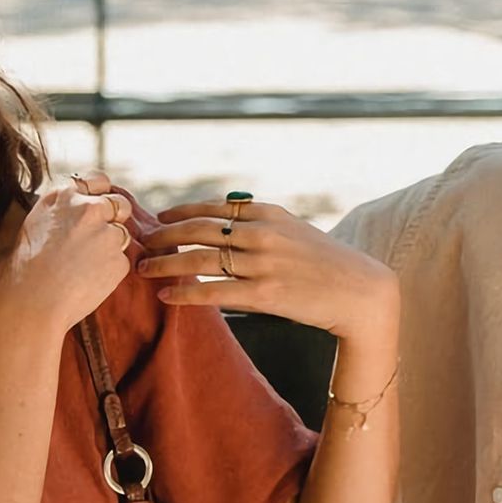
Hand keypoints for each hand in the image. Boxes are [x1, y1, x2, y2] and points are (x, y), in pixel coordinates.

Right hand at [0, 171, 136, 331]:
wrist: (31, 300)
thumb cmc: (27, 267)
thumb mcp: (38, 223)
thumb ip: (65, 211)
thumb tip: (86, 207)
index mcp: (63, 196)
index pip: (98, 180)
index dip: (103, 193)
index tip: (100, 206)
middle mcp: (88, 208)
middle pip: (120, 204)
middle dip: (116, 218)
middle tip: (97, 240)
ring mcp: (106, 233)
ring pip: (121, 235)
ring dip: (110, 248)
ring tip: (82, 267)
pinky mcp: (119, 259)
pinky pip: (121, 262)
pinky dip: (109, 271)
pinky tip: (86, 281)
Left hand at [141, 196, 397, 341]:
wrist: (361, 291)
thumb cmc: (327, 262)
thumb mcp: (295, 228)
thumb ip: (262, 221)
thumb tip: (229, 213)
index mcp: (268, 213)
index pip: (212, 207)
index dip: (179, 212)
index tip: (158, 218)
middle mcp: (262, 233)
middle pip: (198, 230)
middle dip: (163, 236)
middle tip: (140, 242)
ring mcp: (263, 263)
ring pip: (200, 260)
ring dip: (166, 263)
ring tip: (144, 269)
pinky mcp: (265, 294)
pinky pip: (214, 291)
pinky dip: (186, 292)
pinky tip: (167, 295)